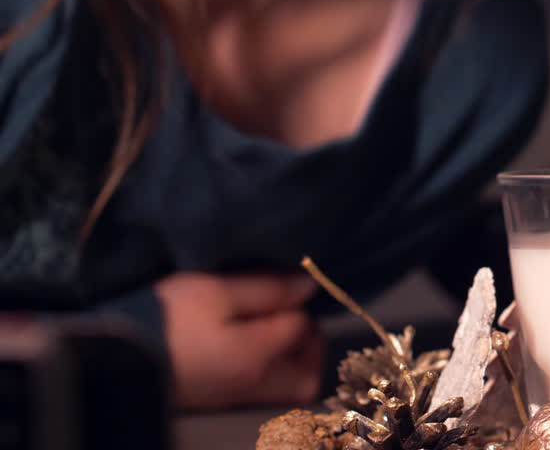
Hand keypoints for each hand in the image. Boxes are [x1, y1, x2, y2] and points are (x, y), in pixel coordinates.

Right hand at [154, 272, 325, 409]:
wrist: (109, 355)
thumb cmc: (165, 317)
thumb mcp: (214, 290)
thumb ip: (266, 289)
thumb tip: (308, 286)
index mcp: (257, 357)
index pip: (301, 329)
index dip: (297, 302)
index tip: (281, 282)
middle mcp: (251, 385)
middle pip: (304, 378)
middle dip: (309, 346)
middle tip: (291, 314)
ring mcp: (230, 398)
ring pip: (283, 388)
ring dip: (288, 359)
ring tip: (268, 325)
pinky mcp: (211, 399)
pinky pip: (258, 389)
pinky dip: (264, 367)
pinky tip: (245, 341)